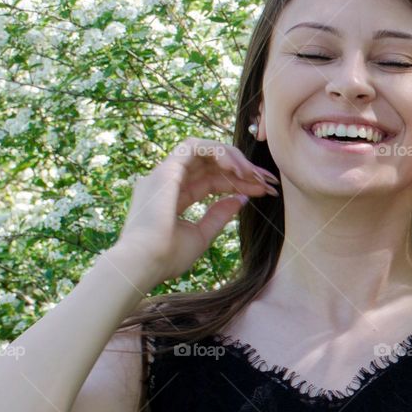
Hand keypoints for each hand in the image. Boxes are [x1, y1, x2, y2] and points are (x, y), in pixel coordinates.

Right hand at [113, 137, 279, 288]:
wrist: (143, 264)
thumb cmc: (166, 257)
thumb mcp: (201, 235)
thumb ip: (218, 215)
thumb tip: (241, 199)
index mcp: (174, 196)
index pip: (212, 180)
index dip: (239, 182)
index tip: (264, 190)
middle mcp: (168, 181)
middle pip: (211, 165)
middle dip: (242, 170)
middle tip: (268, 181)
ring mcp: (165, 173)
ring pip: (203, 150)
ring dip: (232, 158)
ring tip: (253, 174)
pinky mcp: (165, 169)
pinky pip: (194, 146)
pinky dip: (217, 152)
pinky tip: (236, 168)